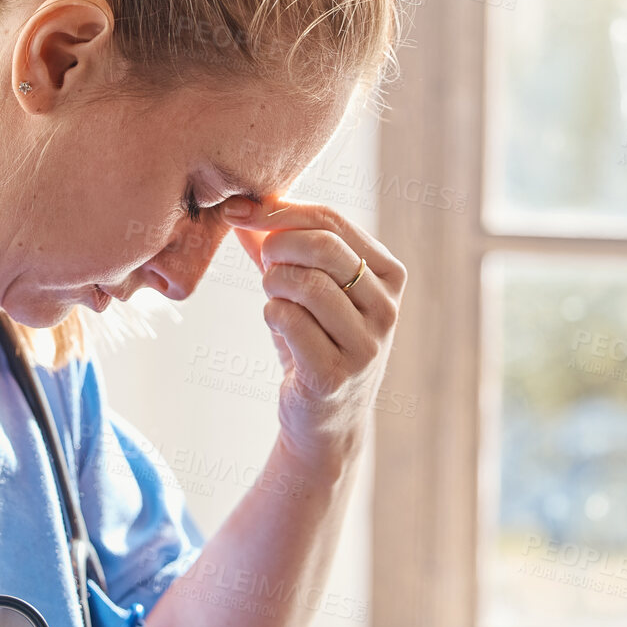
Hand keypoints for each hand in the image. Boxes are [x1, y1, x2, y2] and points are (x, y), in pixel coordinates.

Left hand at [220, 197, 406, 459]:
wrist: (324, 419)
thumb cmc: (315, 341)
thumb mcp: (305, 289)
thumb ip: (278, 246)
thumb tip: (240, 207)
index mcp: (389, 275)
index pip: (332, 221)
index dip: (279, 211)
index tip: (238, 211)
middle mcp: (387, 308)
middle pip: (323, 247)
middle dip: (277, 246)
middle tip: (263, 261)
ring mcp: (366, 345)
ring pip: (306, 284)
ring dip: (273, 283)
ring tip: (272, 295)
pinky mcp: (335, 375)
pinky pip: (289, 320)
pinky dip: (271, 313)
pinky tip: (276, 322)